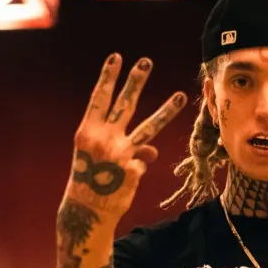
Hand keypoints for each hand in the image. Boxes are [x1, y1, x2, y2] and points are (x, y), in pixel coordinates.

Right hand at [64, 54, 187, 218]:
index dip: (108, 78)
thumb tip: (152, 151)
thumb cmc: (89, 180)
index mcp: (87, 132)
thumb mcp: (95, 157)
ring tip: (181, 94)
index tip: (117, 57)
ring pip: (150, 126)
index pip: (99, 99)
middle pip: (125, 104)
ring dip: (167, 109)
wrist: (87, 210)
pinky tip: (123, 180)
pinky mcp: (135, 168)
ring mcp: (121, 152)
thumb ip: (121, 144)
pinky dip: (136, 169)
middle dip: (135, 81)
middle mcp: (103, 138)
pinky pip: (143, 162)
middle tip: (146, 61)